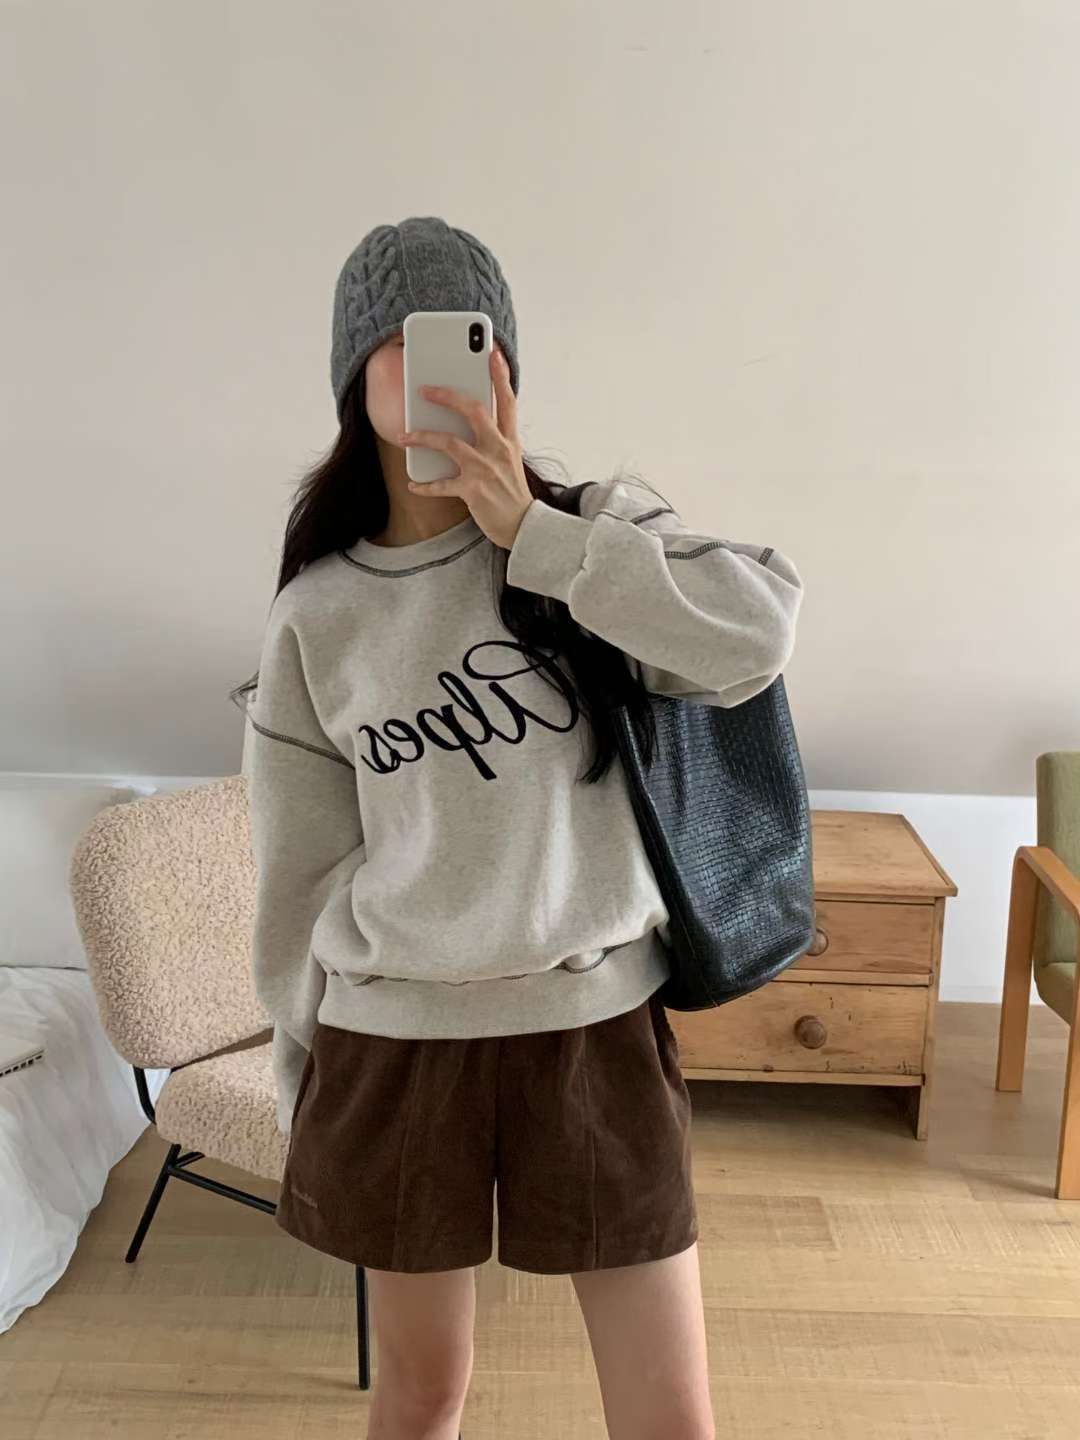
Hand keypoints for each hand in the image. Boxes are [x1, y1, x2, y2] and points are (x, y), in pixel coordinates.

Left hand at [399, 349, 532, 549]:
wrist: (525, 527)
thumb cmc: (512, 492)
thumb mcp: (510, 460)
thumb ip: (493, 439)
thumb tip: (462, 421)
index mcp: (510, 440)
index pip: (507, 400)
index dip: (499, 374)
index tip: (491, 352)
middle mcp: (499, 449)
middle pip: (473, 411)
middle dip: (447, 396)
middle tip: (424, 390)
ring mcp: (486, 469)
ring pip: (450, 443)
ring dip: (423, 436)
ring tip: (404, 435)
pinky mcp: (474, 491)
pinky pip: (442, 484)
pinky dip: (424, 485)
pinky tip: (412, 483)